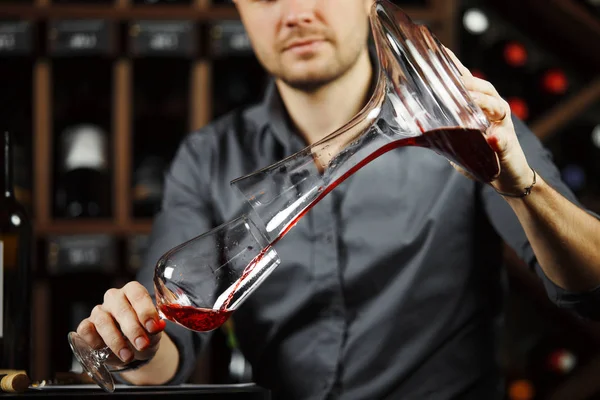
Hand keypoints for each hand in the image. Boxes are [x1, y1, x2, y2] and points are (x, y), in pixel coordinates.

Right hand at [76, 281, 166, 365]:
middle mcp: (114, 297)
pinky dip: (94, 341)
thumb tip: (158, 326)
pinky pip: (85, 329)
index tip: (153, 328)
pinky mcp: (86, 325)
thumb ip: (155, 327)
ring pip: (103, 321)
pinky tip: (104, 350)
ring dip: (116, 340)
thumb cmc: (145, 333)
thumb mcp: (153, 330)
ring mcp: (99, 310)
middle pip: (121, 309)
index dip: (145, 311)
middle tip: (142, 345)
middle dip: (133, 329)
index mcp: (132, 291)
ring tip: (128, 356)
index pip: (137, 294)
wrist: (133, 348)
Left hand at [443, 47, 534, 194]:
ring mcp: (503, 127)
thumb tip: (412, 118)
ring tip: (472, 100)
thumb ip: (442, 126)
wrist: (506, 176)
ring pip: (497, 108)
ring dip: (484, 103)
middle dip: (468, 83)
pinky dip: (499, 140)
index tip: (440, 51)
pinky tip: (493, 137)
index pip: (466, 81)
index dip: (454, 66)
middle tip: (452, 79)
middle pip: (484, 89)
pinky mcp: (508, 147)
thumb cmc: (479, 153)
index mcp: (479, 104)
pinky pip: (505, 142)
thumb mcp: (457, 138)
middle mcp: (494, 110)